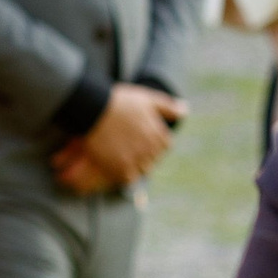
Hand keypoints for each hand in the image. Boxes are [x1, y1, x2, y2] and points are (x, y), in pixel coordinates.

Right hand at [52, 84, 184, 192]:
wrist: (93, 109)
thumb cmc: (119, 102)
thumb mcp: (147, 99)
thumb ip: (168, 107)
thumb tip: (184, 110)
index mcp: (158, 135)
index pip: (165, 146)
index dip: (154, 142)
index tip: (140, 137)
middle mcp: (150, 149)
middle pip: (153, 159)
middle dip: (144, 154)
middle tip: (128, 146)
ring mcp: (135, 159)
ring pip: (142, 169)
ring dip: (135, 164)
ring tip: (121, 156)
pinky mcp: (119, 167)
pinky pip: (128, 178)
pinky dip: (123, 173)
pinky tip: (115, 165)